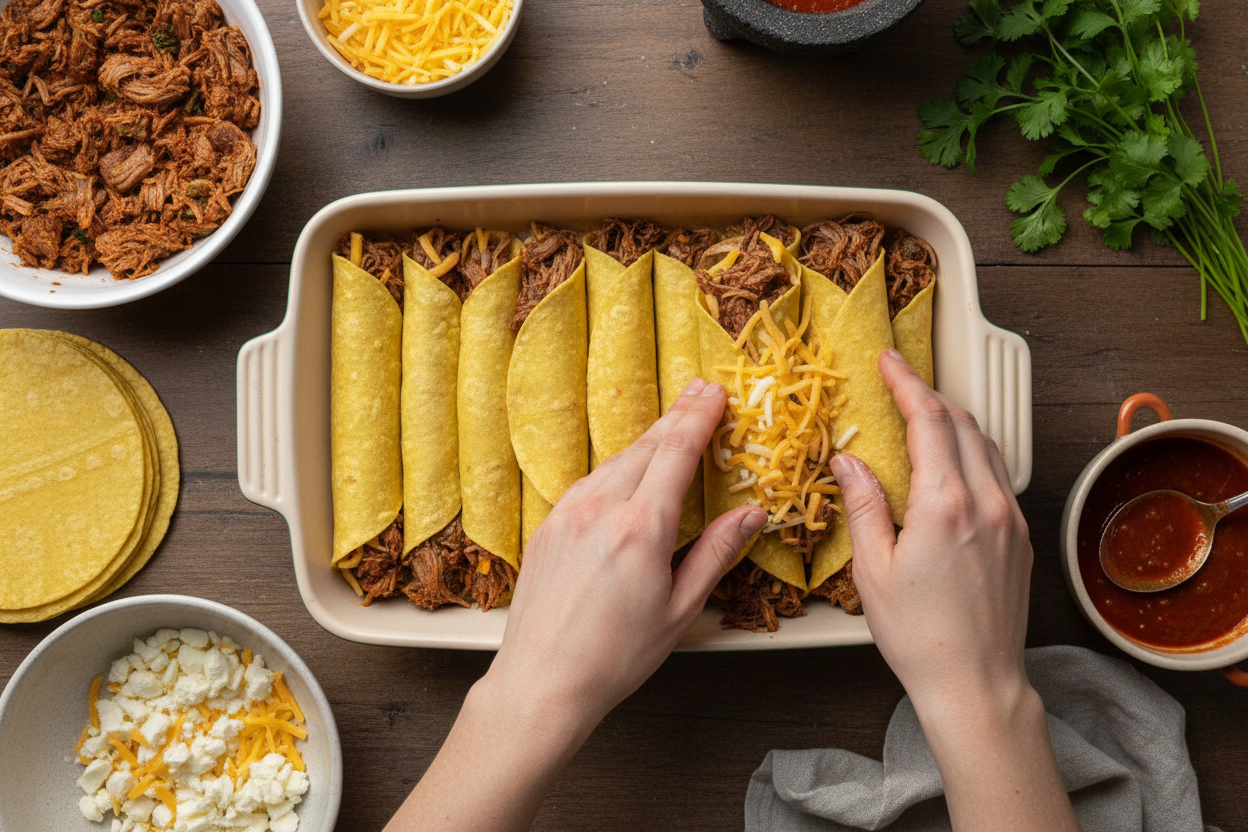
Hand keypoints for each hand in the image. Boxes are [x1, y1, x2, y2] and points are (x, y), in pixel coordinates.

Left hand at [488, 377, 767, 734]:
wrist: (541, 682)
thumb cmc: (614, 657)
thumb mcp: (680, 609)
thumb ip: (715, 553)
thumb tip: (750, 515)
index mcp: (640, 528)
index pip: (677, 452)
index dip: (699, 417)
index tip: (716, 393)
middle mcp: (600, 508)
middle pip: (647, 446)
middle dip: (678, 415)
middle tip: (701, 392)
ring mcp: (568, 513)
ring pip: (616, 460)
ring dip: (648, 438)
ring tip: (673, 423)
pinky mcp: (548, 525)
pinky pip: (590, 481)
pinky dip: (618, 465)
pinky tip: (629, 468)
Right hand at [831, 348, 1031, 715]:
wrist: (977, 682)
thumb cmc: (919, 636)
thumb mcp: (872, 570)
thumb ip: (864, 505)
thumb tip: (850, 461)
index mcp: (944, 505)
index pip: (928, 420)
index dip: (906, 382)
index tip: (887, 361)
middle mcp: (986, 502)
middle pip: (961, 422)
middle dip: (928, 394)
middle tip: (897, 383)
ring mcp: (1010, 518)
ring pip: (986, 444)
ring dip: (953, 421)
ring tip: (922, 416)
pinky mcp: (1021, 536)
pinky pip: (998, 474)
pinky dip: (973, 451)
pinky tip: (952, 462)